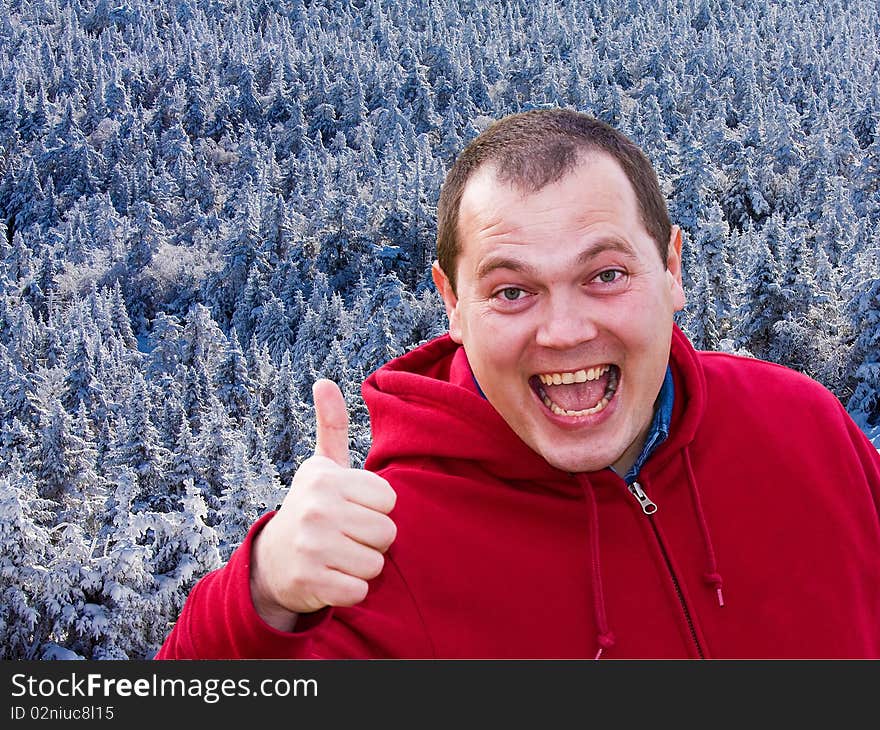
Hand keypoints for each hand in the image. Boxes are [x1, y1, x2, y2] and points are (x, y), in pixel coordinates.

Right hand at [250, 379, 396, 630]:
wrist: (273, 560)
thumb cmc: (312, 507)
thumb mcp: (322, 466)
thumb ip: (332, 426)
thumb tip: (324, 381)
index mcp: (326, 479)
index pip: (389, 499)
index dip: (376, 508)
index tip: (353, 509)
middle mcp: (317, 509)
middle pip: (387, 532)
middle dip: (373, 539)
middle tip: (347, 535)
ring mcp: (312, 546)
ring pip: (376, 563)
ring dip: (363, 565)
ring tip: (340, 555)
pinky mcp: (311, 581)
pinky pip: (359, 590)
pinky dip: (352, 589)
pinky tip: (333, 576)